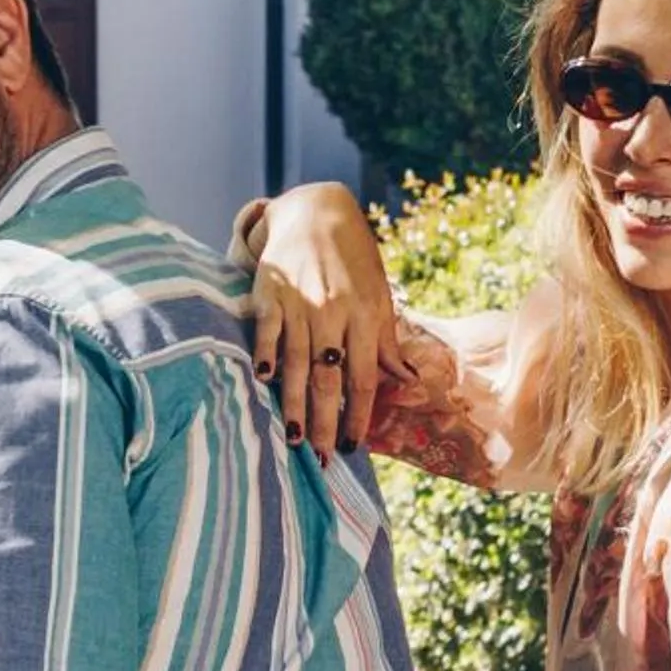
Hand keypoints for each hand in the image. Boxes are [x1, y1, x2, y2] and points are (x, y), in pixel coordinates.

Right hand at [240, 183, 416, 460]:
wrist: (317, 212)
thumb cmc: (353, 261)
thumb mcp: (379, 296)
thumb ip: (387, 341)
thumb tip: (408, 381)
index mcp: (367, 316)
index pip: (365, 377)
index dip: (358, 414)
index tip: (351, 445)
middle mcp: (335, 312)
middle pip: (330, 377)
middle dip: (326, 420)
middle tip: (320, 457)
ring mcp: (301, 302)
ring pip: (298, 362)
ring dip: (294, 403)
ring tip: (294, 437)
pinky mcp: (272, 292)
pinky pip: (268, 330)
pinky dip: (265, 354)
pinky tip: (262, 381)